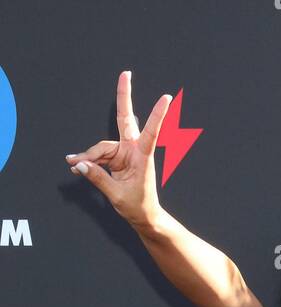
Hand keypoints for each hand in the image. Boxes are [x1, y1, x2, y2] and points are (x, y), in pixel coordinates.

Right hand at [65, 69, 171, 229]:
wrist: (143, 217)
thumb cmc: (139, 207)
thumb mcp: (117, 195)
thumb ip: (98, 178)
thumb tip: (81, 165)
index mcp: (142, 157)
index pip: (151, 132)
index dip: (157, 115)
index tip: (166, 99)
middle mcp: (133, 151)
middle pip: (124, 119)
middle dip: (123, 97)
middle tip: (125, 74)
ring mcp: (124, 153)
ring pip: (102, 147)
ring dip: (88, 156)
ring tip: (73, 164)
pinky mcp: (116, 159)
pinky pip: (98, 156)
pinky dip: (88, 161)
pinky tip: (77, 165)